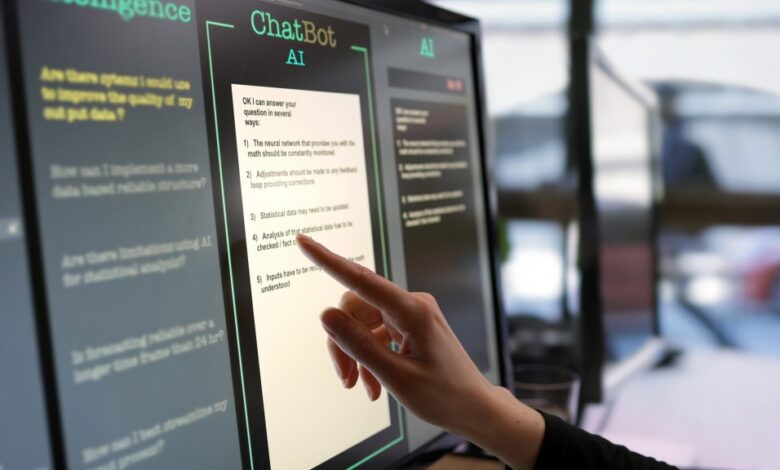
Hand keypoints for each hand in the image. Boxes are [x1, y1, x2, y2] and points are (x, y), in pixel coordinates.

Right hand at [296, 234, 544, 469]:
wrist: (474, 408)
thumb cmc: (444, 395)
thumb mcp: (396, 376)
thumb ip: (358, 345)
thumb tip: (326, 315)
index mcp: (412, 311)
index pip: (360, 280)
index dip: (327, 260)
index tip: (303, 241)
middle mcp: (411, 304)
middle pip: (355, 308)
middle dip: (343, 342)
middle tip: (345, 379)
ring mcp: (411, 313)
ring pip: (361, 323)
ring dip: (356, 355)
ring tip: (363, 387)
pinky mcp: (410, 325)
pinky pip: (375, 332)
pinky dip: (368, 357)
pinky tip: (374, 384)